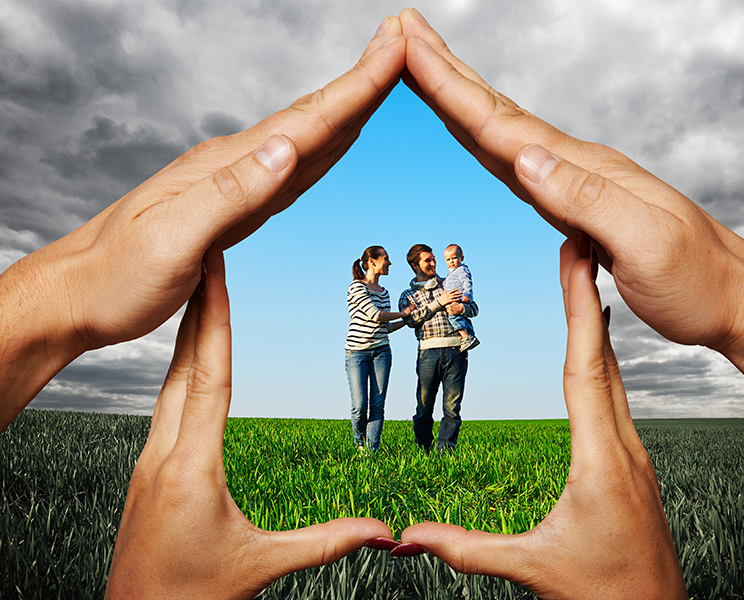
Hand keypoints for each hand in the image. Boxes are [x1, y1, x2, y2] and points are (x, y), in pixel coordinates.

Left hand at [1, 17, 406, 428]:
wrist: (76, 297)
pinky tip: (327, 147)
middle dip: (360, 85)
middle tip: (399, 49)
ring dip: (344, 113)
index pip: (303, 122)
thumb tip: (289, 148)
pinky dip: (318, 153)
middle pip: (309, 119)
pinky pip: (287, 174)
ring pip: (303, 141)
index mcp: (224, 167)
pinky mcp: (229, 208)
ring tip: (377, 85)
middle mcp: (231, 165)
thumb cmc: (115, 276)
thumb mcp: (172, 239)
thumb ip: (232, 193)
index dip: (355, 89)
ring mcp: (230, 184)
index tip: (393, 51)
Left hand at [105, 245, 390, 598]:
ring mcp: (148, 459)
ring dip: (188, 336)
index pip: (211, 378)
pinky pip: (164, 403)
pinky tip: (187, 361)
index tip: (216, 274)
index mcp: (190, 466)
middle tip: (209, 258)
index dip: (216, 322)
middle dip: (201, 310)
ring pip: (170, 383)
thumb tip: (382, 532)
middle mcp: (162, 452)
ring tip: (203, 297)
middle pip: (185, 367)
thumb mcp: (260, 565)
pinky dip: (180, 369)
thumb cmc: (189, 597)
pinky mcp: (146, 469)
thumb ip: (324, 543)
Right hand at [398, 9, 743, 428]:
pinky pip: (520, 164)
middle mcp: (578, 167)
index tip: (412, 50)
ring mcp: (578, 182)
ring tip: (428, 70)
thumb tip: (523, 159)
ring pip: (506, 133)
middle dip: (447, 75)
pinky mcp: (578, 205)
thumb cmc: (697, 280)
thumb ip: (585, 199)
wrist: (732, 298)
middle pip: (499, 114)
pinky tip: (479, 134)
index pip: (506, 125)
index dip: (453, 90)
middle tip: (407, 35)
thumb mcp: (648, 243)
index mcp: (586, 172)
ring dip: (462, 100)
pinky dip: (489, 141)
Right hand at [398, 237, 687, 599]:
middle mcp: (624, 447)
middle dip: (589, 299)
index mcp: (601, 460)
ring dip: (598, 329)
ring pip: (616, 377)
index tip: (578, 259)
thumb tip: (408, 536)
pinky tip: (599, 355)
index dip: (580, 311)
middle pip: (605, 359)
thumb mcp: (533, 567)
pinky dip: (605, 363)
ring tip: (586, 284)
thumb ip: (468, 549)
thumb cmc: (604, 595)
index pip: (585, 370)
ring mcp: (634, 454)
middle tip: (580, 246)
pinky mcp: (634, 465)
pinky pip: (619, 398)